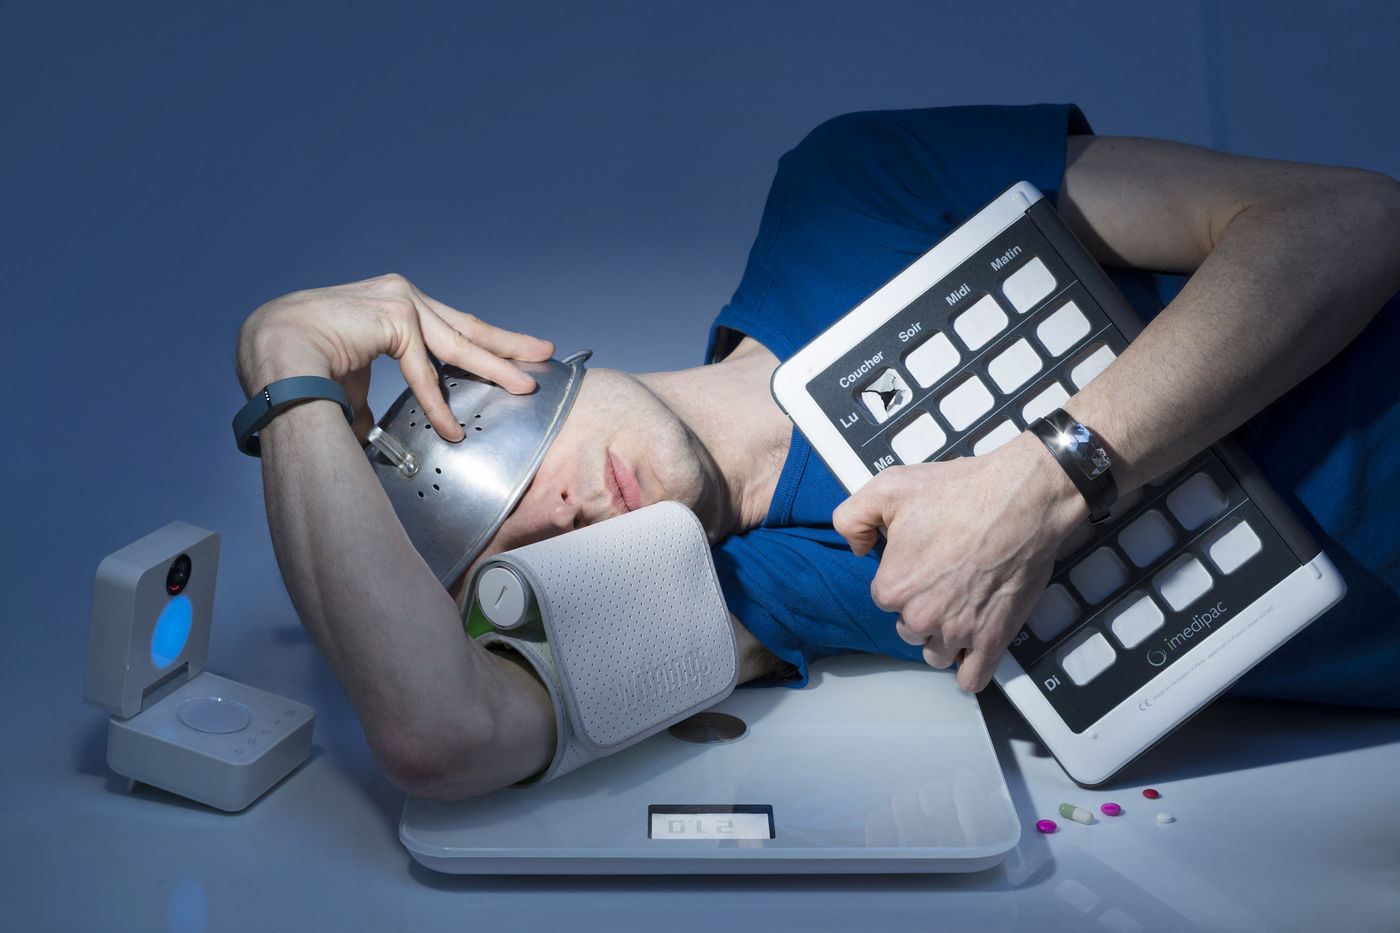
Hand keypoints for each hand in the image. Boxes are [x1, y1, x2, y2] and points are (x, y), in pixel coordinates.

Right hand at [236, 273, 554, 440]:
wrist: (269, 353)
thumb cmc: (295, 366)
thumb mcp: (348, 380)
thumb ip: (367, 397)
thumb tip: (369, 430)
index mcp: (389, 304)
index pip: (446, 325)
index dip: (478, 343)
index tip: (509, 354)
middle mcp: (398, 294)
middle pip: (464, 326)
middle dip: (505, 343)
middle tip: (541, 352)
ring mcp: (398, 299)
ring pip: (457, 343)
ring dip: (495, 366)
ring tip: (524, 385)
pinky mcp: (394, 315)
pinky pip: (424, 369)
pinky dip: (438, 402)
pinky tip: (452, 426)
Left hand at [832, 433, 1084, 691]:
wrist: (1022, 498)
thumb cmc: (962, 492)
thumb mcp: (887, 488)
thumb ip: (852, 518)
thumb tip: (856, 547)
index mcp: (893, 586)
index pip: (885, 598)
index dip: (903, 578)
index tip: (922, 562)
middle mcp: (921, 617)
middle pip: (909, 628)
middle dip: (922, 608)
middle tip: (946, 579)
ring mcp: (958, 632)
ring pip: (936, 654)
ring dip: (944, 638)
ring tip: (961, 606)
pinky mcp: (993, 639)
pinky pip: (971, 678)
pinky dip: (969, 668)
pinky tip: (971, 648)